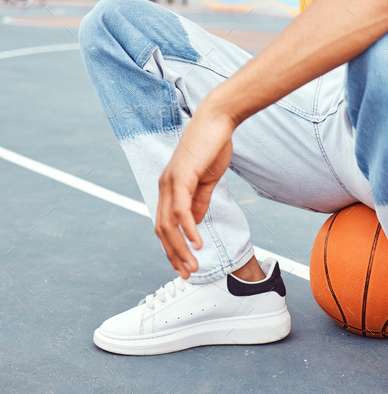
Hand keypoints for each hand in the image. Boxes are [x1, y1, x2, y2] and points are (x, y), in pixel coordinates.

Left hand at [155, 97, 235, 278]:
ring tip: (193, 266)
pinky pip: (182, 210)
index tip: (184, 265)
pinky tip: (197, 243)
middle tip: (187, 274)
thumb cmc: (212, 145)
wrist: (217, 119)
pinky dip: (188, 230)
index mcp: (169, 187)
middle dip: (174, 255)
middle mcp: (164, 186)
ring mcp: (171, 181)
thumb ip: (199, 201)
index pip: (165, 225)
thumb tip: (193, 224)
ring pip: (170, 225)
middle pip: (162, 230)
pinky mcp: (182, 177)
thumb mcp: (206, 180)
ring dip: (180, 249)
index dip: (172, 247)